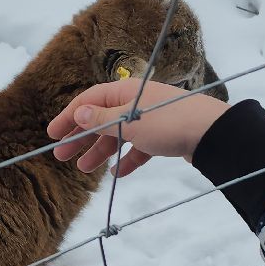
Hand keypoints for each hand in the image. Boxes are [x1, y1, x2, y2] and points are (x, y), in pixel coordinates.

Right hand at [45, 79, 230, 176]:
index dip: (69, 116)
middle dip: (81, 137)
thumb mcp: (129, 121)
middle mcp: (136, 103)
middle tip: (61, 155)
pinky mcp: (164, 136)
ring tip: (83, 169)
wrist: (212, 133)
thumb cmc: (168, 122)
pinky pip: (139, 148)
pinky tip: (117, 173)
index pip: (89, 100)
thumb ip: (101, 118)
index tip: (51, 133)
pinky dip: (127, 160)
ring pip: (118, 136)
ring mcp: (150, 120)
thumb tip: (79, 112)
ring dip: (100, 151)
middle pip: (101, 119)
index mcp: (125, 92)